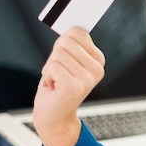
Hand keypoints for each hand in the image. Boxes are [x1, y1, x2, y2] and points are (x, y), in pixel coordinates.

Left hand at [32, 27, 104, 145]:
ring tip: (57, 80)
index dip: (63, 44)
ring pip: (58, 54)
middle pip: (66, 41)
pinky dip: (48, 76)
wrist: (55, 116)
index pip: (77, 33)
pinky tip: (55, 87)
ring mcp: (87, 78)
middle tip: (59, 72)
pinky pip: (52, 66)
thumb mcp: (67, 59)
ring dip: (51, 67)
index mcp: (98, 59)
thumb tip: (72, 28)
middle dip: (55, 56)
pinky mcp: (74, 87)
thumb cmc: (58, 86)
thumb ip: (70, 42)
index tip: (65, 59)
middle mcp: (97, 69)